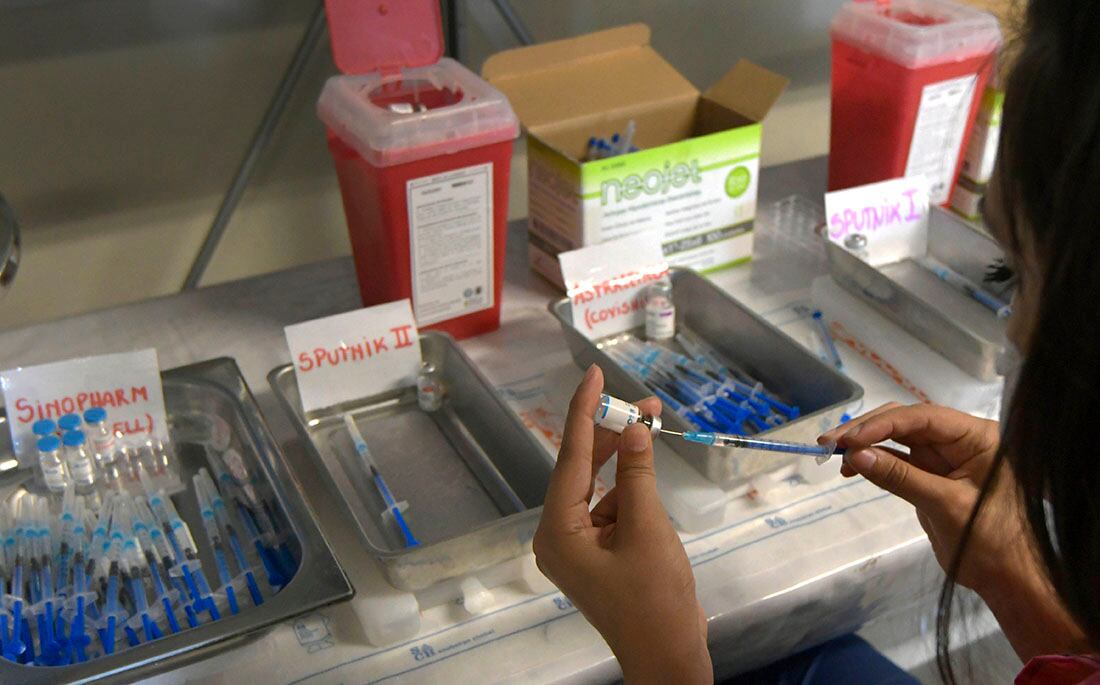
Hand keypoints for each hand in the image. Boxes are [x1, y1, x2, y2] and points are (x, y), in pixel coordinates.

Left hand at [533, 365, 711, 683]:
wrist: (668, 657)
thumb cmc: (655, 599)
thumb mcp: (648, 528)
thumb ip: (638, 474)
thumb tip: (634, 429)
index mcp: (557, 530)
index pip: (570, 457)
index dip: (584, 410)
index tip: (592, 373)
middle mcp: (558, 535)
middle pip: (582, 469)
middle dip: (612, 434)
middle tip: (644, 403)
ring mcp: (578, 547)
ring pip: (600, 488)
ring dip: (626, 461)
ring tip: (654, 428)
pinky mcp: (598, 555)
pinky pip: (611, 509)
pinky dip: (631, 491)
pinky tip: (652, 480)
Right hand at [820, 402, 1008, 590]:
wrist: (1008, 578)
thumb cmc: (989, 539)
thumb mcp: (944, 505)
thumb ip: (900, 477)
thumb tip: (854, 455)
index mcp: (976, 436)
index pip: (923, 417)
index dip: (882, 424)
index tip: (849, 439)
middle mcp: (959, 439)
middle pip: (905, 421)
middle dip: (866, 430)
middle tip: (827, 443)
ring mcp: (944, 456)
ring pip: (895, 437)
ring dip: (863, 444)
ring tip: (831, 454)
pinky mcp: (930, 474)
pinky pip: (896, 458)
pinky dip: (872, 461)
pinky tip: (850, 469)